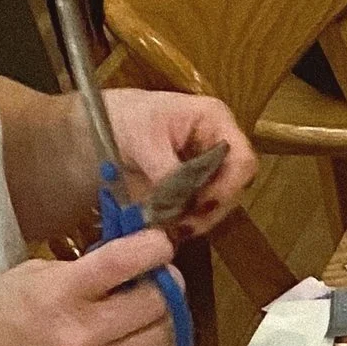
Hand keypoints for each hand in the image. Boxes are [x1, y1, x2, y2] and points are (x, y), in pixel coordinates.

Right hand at [0, 237, 177, 345]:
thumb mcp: (28, 276)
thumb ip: (80, 268)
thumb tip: (130, 262)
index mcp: (59, 294)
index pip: (124, 262)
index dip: (154, 247)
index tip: (160, 241)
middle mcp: (84, 334)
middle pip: (158, 303)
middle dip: (167, 282)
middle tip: (161, 274)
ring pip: (165, 336)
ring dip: (167, 315)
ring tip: (153, 303)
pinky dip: (155, 343)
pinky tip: (142, 331)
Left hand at [99, 87, 255, 239]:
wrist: (103, 125)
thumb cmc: (125, 118)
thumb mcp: (143, 139)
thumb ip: (167, 170)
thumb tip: (183, 203)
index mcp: (215, 121)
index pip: (243, 160)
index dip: (229, 187)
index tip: (201, 205)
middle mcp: (222, 146)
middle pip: (235, 187)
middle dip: (211, 209)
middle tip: (183, 224)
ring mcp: (212, 169)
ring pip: (222, 204)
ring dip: (201, 220)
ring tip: (174, 227)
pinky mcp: (199, 188)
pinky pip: (205, 211)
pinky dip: (190, 222)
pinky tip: (172, 226)